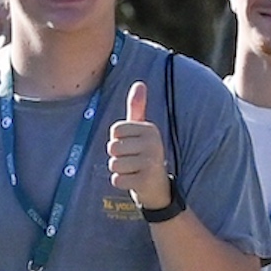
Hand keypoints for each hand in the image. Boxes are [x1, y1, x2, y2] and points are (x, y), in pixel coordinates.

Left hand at [107, 80, 170, 208]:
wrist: (157, 187)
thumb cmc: (144, 155)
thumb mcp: (141, 131)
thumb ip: (137, 108)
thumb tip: (139, 83)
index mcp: (149, 129)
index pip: (115, 131)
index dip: (117, 141)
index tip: (131, 146)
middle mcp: (153, 143)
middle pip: (112, 147)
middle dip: (117, 157)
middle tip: (132, 161)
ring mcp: (151, 162)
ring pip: (113, 164)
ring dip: (119, 170)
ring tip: (133, 170)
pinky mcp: (145, 180)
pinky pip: (117, 179)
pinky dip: (121, 182)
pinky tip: (134, 181)